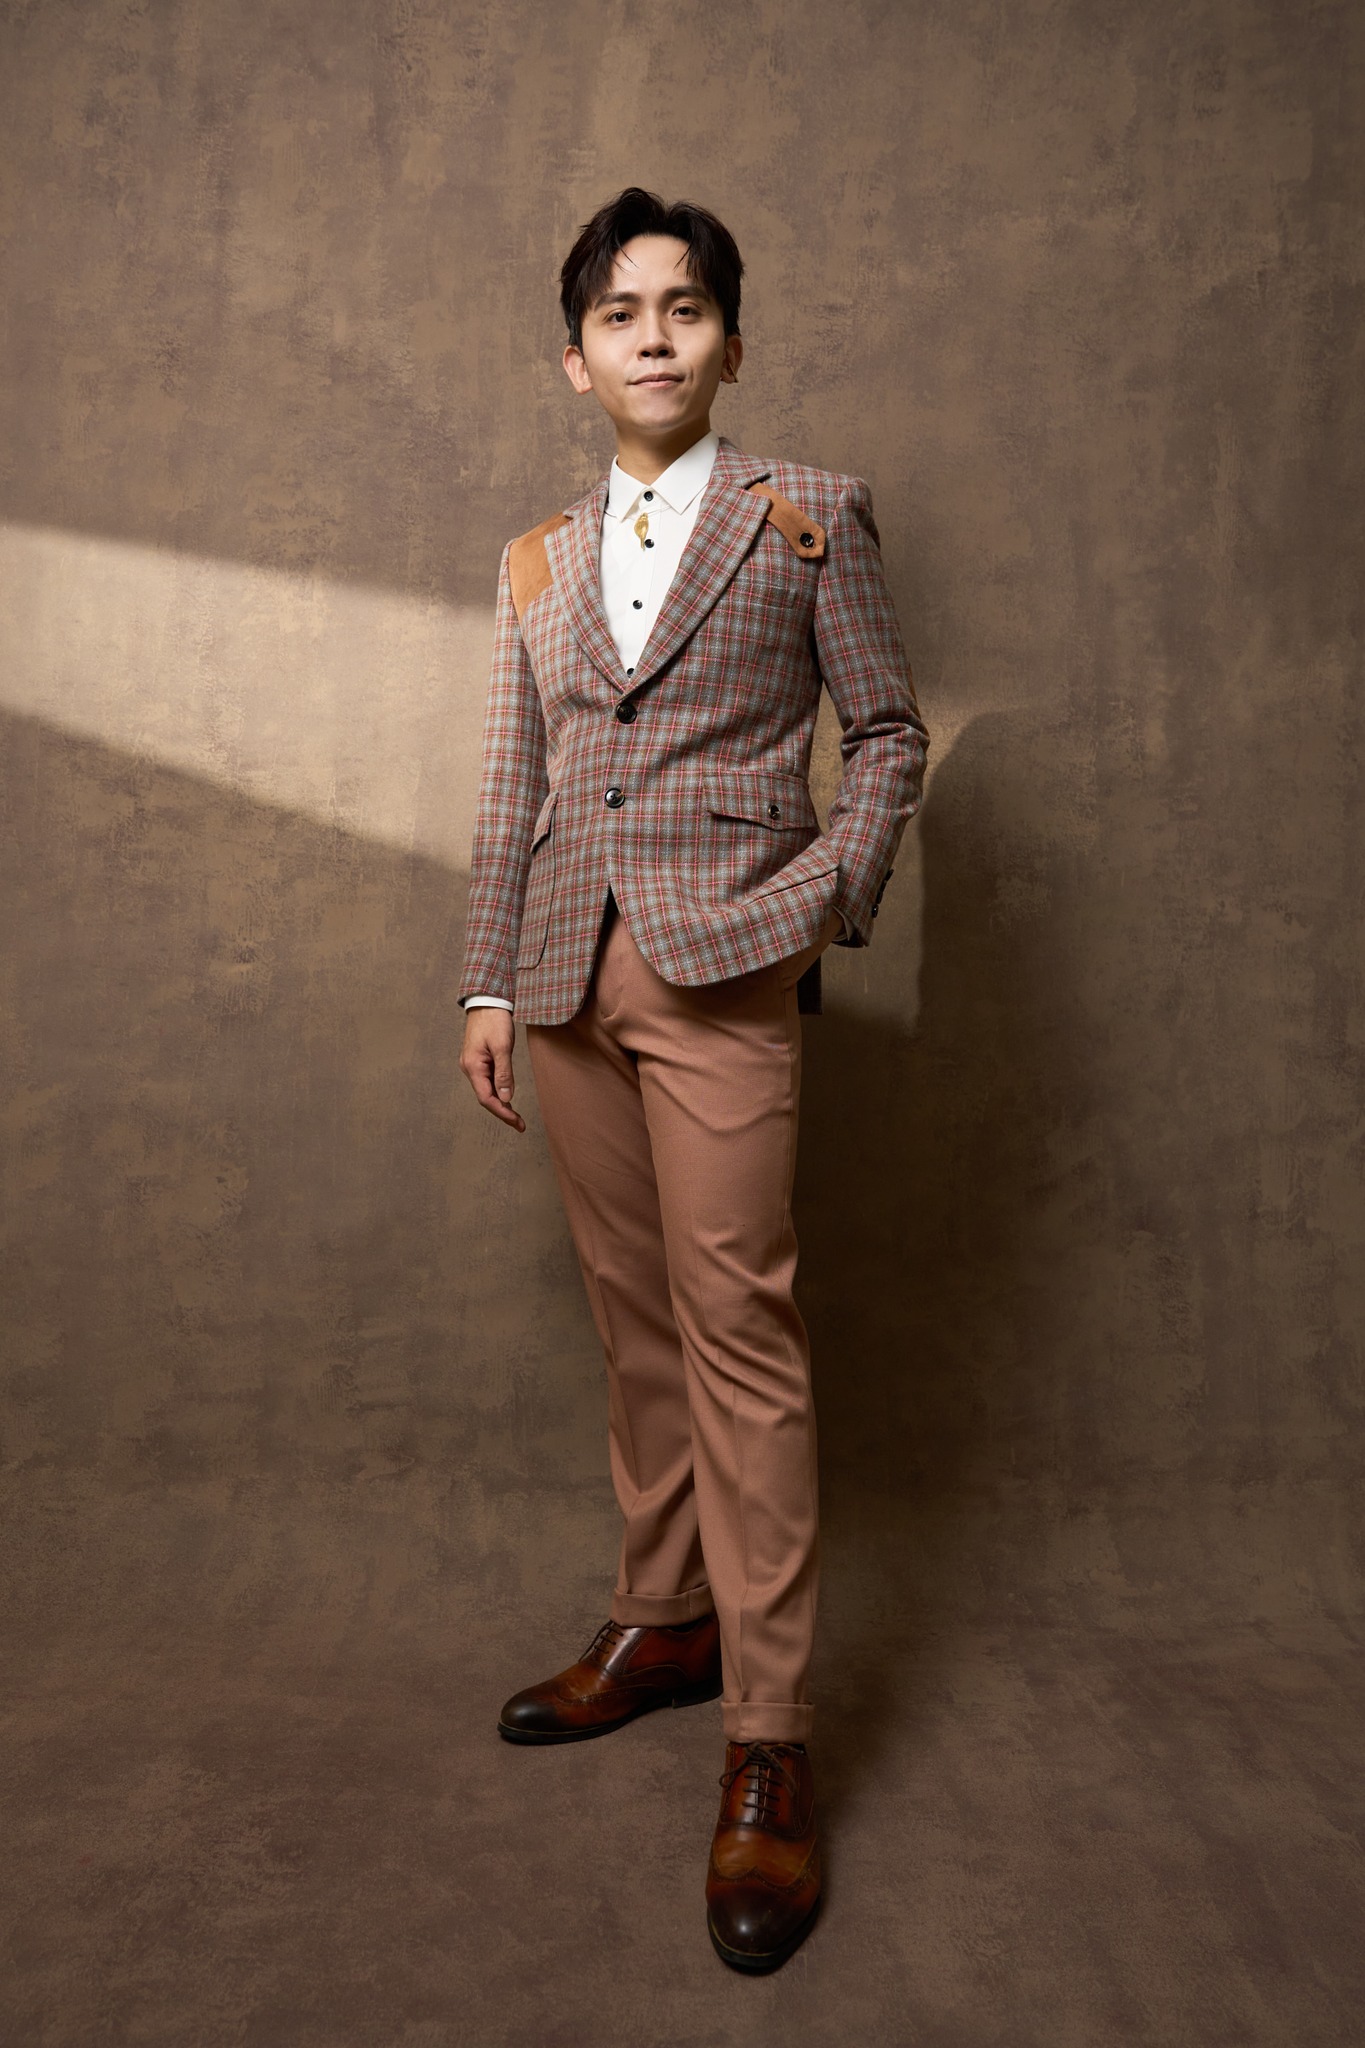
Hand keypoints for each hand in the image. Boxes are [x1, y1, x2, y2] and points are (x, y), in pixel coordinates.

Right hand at [460, 1007, 525, 1131]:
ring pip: (487, 1089)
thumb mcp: (502, 1046)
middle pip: (485, 1097)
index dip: (502, 1113)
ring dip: (501, 1103)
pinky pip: (488, 1080)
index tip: (517, 1122)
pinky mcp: (478, 1059)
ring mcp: (473, 1064)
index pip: (487, 1098)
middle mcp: (470, 1068)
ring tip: (516, 1116)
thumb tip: (506, 1098)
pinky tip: (507, 1096)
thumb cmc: (494, 1020)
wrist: (487, 1000)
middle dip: (503, 1112)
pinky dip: (498, 1090)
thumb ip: (504, 1073)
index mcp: (473, 1066)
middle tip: (520, 1124)